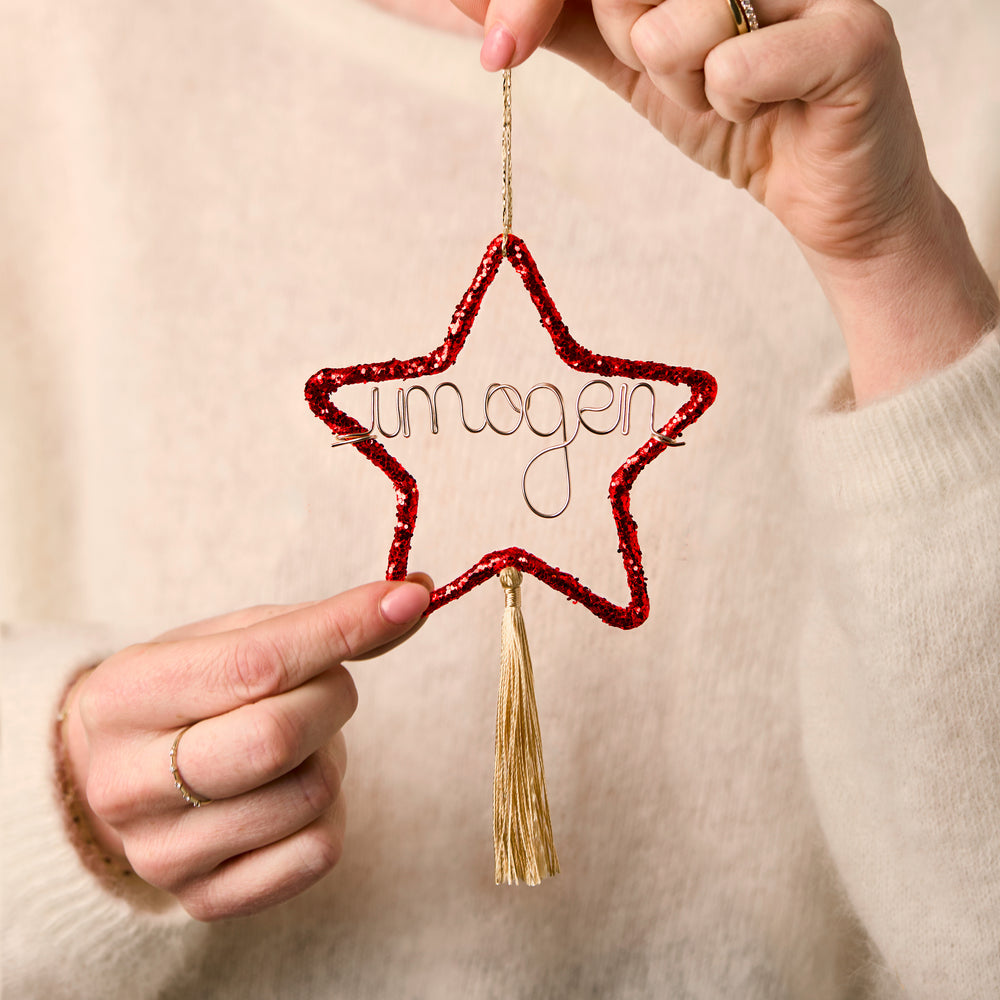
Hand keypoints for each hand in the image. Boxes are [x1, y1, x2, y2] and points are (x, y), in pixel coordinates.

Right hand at [62, 577, 431, 919]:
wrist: (126, 776)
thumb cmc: (191, 693)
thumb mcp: (234, 639)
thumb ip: (320, 622)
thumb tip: (412, 601)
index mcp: (126, 697)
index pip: (252, 664)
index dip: (340, 629)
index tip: (405, 601)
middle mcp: (128, 784)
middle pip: (277, 739)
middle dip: (331, 699)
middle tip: (324, 685)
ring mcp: (163, 854)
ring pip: (308, 796)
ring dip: (329, 754)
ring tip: (298, 742)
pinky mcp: (205, 900)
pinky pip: (317, 852)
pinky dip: (329, 810)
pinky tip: (294, 789)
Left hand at [450, 0, 999, 401]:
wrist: (822, 196)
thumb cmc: (737, 117)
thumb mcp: (635, 65)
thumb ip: (564, 23)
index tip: (499, 47)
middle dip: (619, 37)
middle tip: (667, 67)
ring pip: (670, 26)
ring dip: (681, 83)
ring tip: (733, 93)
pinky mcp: (855, 35)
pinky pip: (733, 66)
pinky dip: (732, 105)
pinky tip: (772, 111)